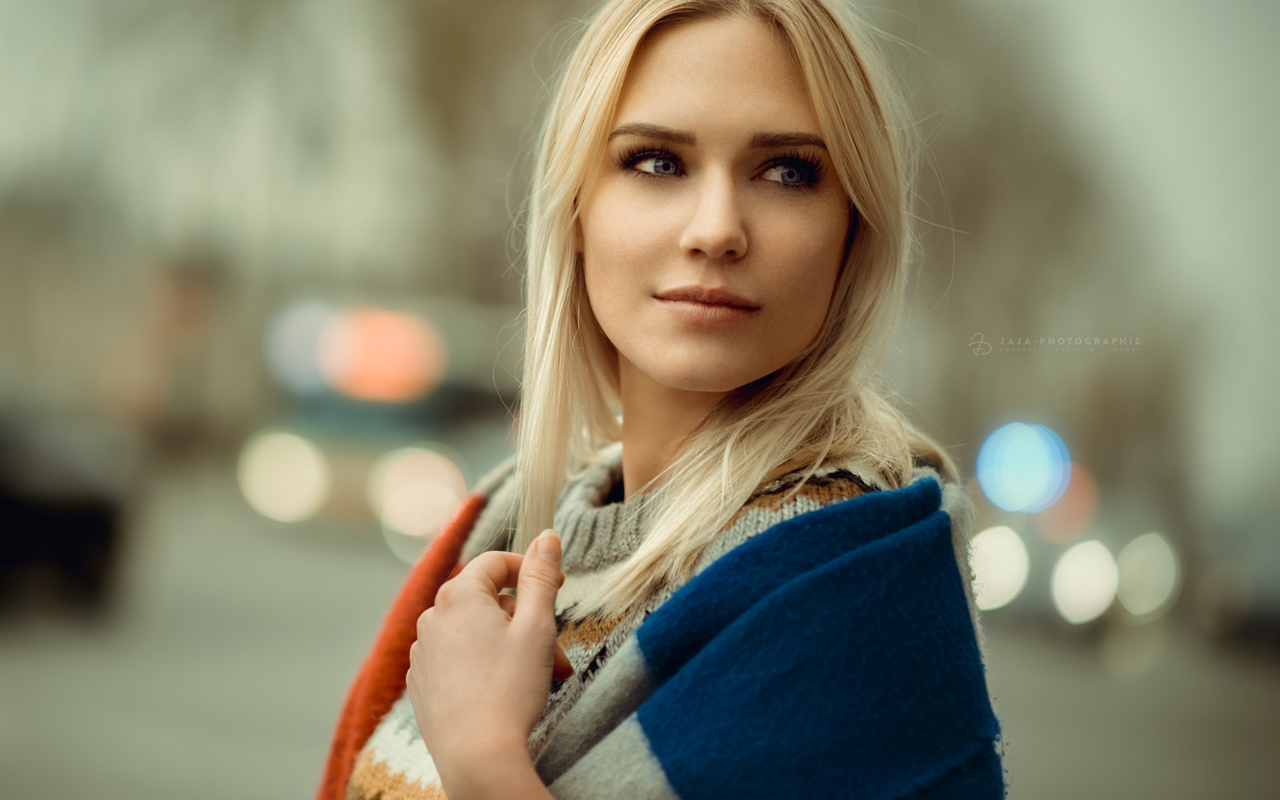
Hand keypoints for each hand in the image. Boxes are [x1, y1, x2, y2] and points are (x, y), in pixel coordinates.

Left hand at [407, 530, 570, 797]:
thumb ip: (541, 577)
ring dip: (509, 645)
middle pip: (487, 601)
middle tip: (557, 650)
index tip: (558, 586)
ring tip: (539, 676)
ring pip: (474, 633)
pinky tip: (505, 691)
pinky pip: (457, 659)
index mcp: (458, 596)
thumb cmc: (510, 689)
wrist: (477, 756)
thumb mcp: (537, 627)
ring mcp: (422, 652)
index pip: (496, 562)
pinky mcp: (421, 683)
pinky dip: (483, 665)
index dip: (531, 569)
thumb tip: (546, 536)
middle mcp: (432, 617)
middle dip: (526, 621)